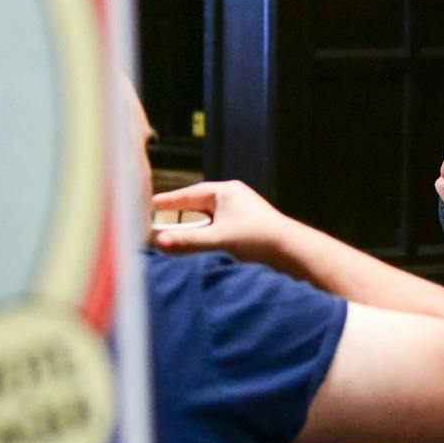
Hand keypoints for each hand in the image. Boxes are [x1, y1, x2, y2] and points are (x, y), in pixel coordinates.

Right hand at [151, 180, 296, 262]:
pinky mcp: (246, 226)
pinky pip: (217, 227)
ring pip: (208, 218)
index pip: (191, 194)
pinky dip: (204, 235)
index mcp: (226, 191)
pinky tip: (197, 244)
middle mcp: (233, 197)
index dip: (170, 201)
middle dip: (179, 216)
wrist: (292, 251)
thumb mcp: (218, 239)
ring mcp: (241, 212)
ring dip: (192, 228)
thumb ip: (188, 241)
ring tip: (174, 235)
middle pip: (198, 205)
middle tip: (157, 222)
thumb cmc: (257, 238)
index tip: (152, 205)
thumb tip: (158, 242)